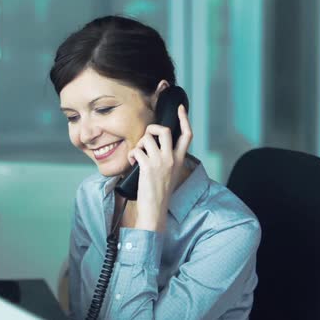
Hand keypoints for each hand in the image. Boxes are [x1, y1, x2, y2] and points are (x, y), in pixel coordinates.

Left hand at [127, 104, 192, 231]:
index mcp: (180, 160)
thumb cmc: (160, 193)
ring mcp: (160, 162)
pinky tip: (132, 162)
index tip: (181, 109)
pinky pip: (136, 150)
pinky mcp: (147, 167)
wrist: (155, 210)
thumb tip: (154, 145)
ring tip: (138, 155)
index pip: (187, 135)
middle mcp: (172, 159)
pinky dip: (131, 154)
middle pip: (164, 130)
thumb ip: (167, 158)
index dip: (184, 119)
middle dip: (151, 128)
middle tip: (146, 137)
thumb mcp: (170, 173)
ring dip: (138, 144)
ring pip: (147, 139)